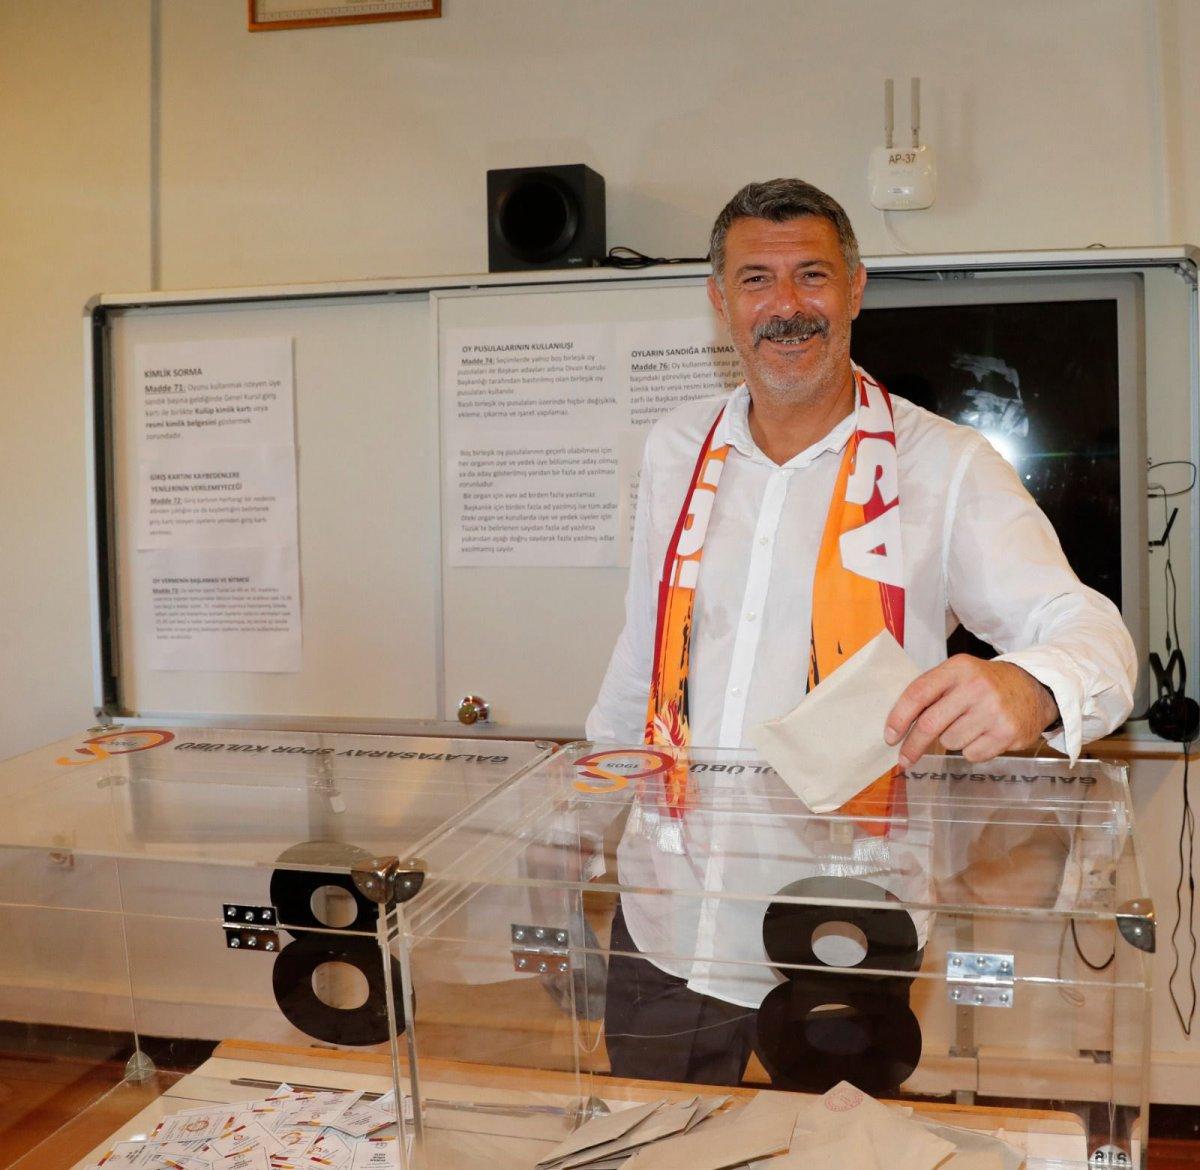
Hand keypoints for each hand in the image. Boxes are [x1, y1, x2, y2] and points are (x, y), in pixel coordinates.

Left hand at [884, 656, 1059, 767]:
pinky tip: (984, 735)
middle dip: (912, 746)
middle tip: (904, 759)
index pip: (918, 694)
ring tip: (968, 726)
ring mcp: (993, 711)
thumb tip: (898, 726)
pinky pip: (972, 754)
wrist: (1034, 687)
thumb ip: (931, 693)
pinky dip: (971, 750)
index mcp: (958, 669)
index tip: (890, 737)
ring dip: (951, 741)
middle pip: (930, 725)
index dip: (899, 718)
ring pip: (950, 742)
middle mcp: (976, 687)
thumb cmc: (985, 684)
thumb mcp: (959, 674)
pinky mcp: (1007, 733)